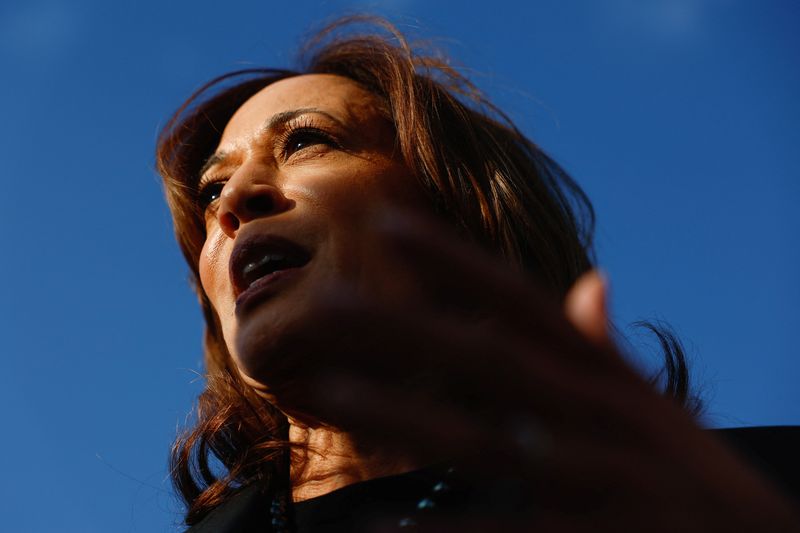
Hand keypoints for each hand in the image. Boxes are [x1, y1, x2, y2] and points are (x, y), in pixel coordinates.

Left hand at [258, 211, 799, 531]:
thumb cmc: (694, 480)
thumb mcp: (656, 406)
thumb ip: (608, 350)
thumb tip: (589, 281)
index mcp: (604, 379)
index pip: (521, 304)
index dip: (454, 261)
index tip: (386, 224)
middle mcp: (599, 416)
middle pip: (487, 358)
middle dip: (405, 330)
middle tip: (324, 304)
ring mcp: (602, 479)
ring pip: (487, 439)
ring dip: (404, 414)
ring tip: (329, 392)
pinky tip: (381, 526)